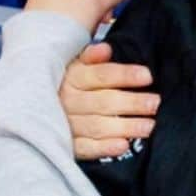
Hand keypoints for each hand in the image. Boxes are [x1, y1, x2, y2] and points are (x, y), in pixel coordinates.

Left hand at [25, 0, 133, 34]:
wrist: (36, 58)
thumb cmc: (58, 30)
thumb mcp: (93, 7)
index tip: (101, 16)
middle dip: (95, 13)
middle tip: (89, 27)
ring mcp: (44, 5)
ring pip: (80, 11)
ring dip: (85, 25)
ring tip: (78, 37)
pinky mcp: (43, 24)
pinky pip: (67, 24)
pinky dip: (73, 33)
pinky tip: (70, 42)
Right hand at [61, 42, 160, 158]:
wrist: (41, 110)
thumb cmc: (69, 84)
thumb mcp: (76, 64)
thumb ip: (91, 55)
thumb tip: (106, 48)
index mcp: (72, 77)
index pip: (101, 75)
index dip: (125, 75)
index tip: (148, 76)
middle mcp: (68, 101)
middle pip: (104, 101)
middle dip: (132, 103)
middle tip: (155, 103)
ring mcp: (66, 124)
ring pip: (98, 126)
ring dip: (125, 127)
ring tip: (149, 126)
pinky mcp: (67, 145)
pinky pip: (86, 148)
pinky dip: (104, 148)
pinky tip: (123, 146)